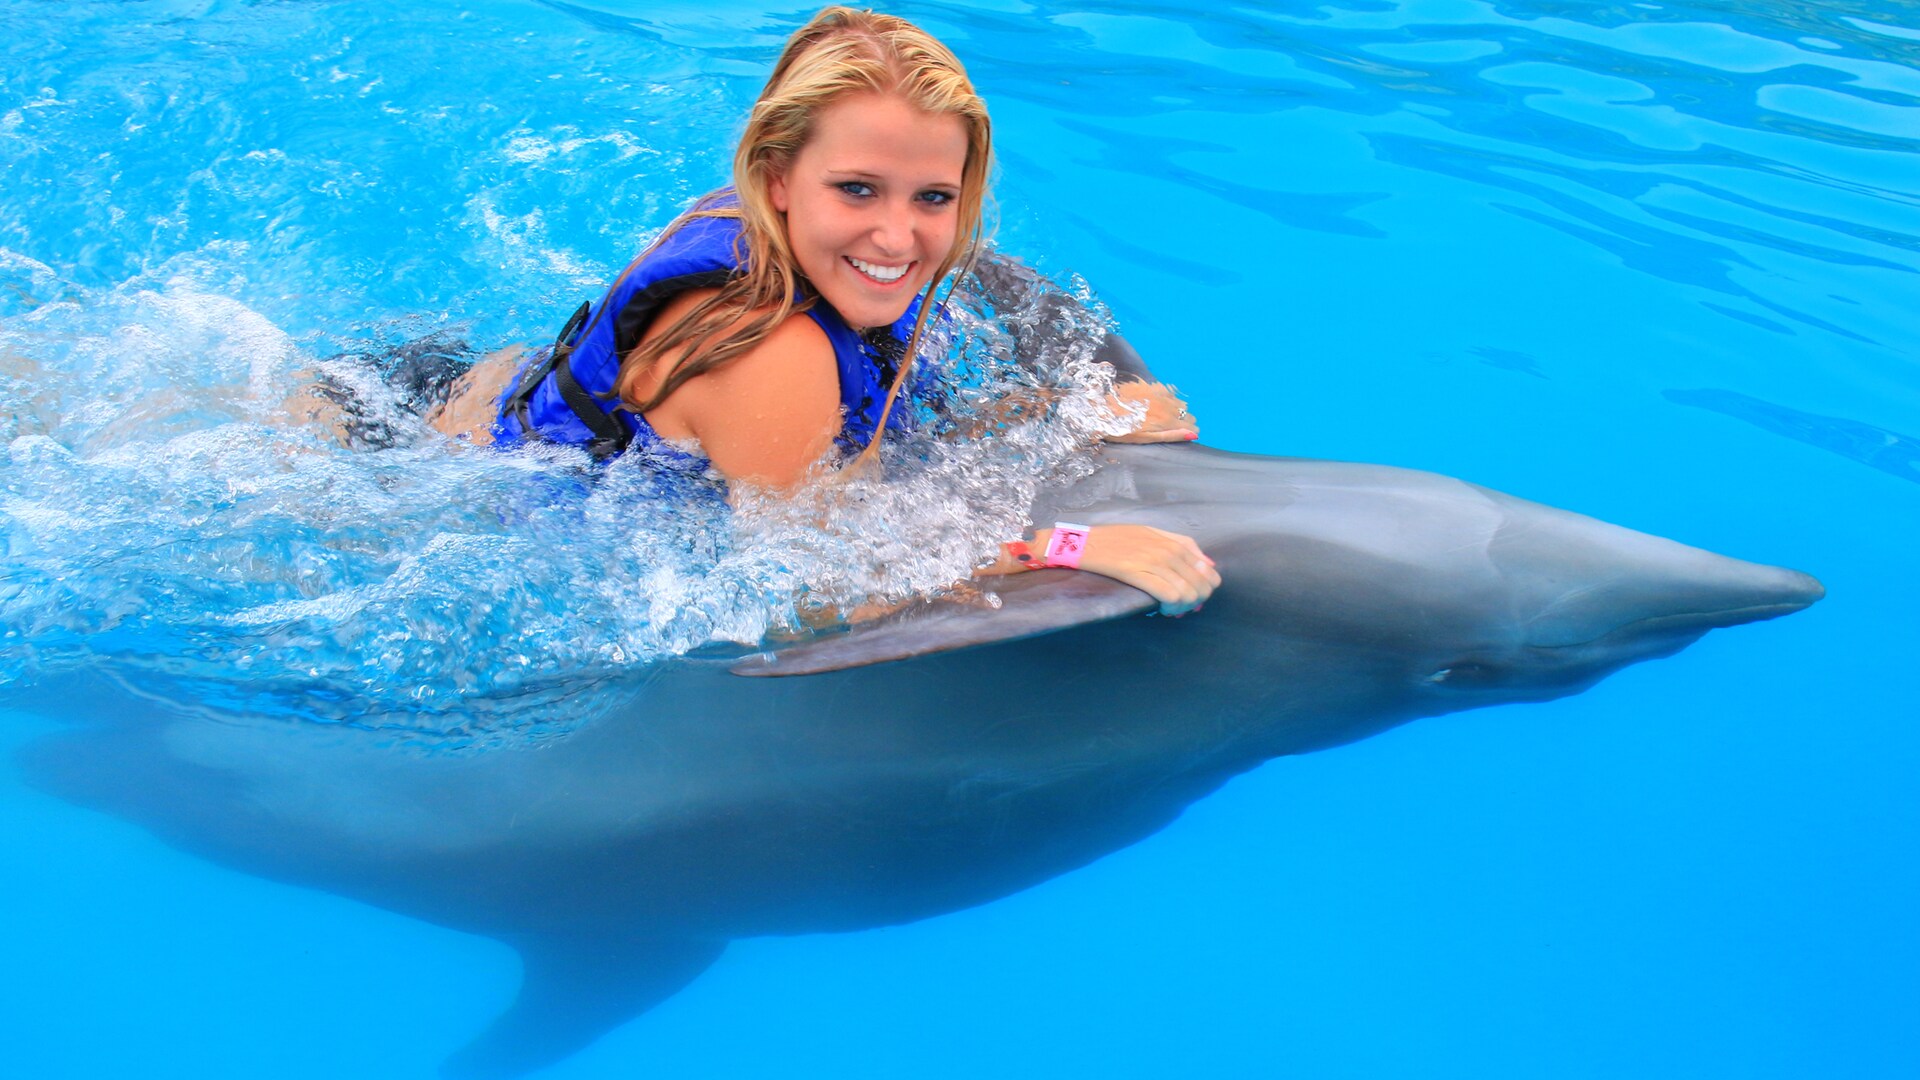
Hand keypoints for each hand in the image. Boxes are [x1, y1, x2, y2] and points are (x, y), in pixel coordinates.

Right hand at [1039, 524, 1219, 615]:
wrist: (1083, 542)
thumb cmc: (1114, 539)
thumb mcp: (1151, 532)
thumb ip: (1181, 544)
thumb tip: (1208, 564)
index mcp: (1173, 542)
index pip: (1208, 571)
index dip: (1205, 590)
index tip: (1191, 598)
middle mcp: (1167, 551)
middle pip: (1201, 585)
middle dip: (1195, 602)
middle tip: (1180, 608)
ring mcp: (1154, 561)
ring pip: (1187, 592)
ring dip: (1182, 607)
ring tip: (1169, 610)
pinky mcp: (1137, 573)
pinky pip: (1168, 594)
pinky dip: (1169, 607)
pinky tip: (1160, 609)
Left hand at [1106, 381, 1197, 443]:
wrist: (1099, 406)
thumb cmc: (1119, 428)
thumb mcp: (1144, 438)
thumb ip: (1170, 435)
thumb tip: (1194, 435)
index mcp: (1166, 420)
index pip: (1190, 425)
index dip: (1189, 430)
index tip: (1185, 434)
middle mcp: (1166, 405)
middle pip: (1187, 413)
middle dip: (1184, 421)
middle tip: (1172, 427)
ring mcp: (1159, 393)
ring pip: (1179, 402)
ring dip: (1177, 410)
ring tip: (1165, 417)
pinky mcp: (1150, 385)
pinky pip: (1169, 391)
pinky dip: (1169, 398)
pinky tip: (1161, 403)